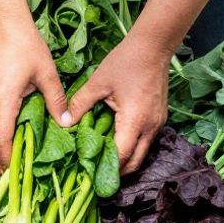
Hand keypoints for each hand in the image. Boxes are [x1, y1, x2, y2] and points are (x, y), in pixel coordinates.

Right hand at [0, 20, 70, 172]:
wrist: (1, 22)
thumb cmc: (25, 45)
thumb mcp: (47, 73)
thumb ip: (57, 100)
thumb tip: (67, 124)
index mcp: (2, 100)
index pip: (0, 139)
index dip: (7, 159)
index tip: (18, 172)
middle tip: (7, 177)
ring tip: (0, 164)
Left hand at [68, 34, 170, 173]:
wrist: (153, 47)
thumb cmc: (125, 62)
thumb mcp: (98, 83)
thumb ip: (80, 104)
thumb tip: (64, 123)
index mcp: (135, 120)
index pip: (122, 155)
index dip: (106, 168)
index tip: (90, 175)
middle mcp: (150, 127)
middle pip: (136, 162)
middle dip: (117, 173)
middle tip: (97, 175)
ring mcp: (157, 123)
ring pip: (143, 153)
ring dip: (125, 160)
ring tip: (105, 162)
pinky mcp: (159, 118)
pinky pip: (146, 141)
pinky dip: (132, 147)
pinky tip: (116, 143)